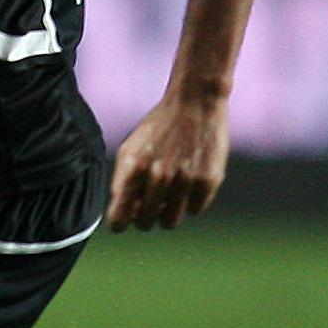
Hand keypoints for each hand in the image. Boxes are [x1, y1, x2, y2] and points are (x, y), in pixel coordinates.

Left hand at [105, 91, 229, 230]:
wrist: (194, 103)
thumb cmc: (158, 129)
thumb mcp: (131, 150)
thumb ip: (124, 182)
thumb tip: (124, 214)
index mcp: (132, 169)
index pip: (119, 218)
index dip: (121, 223)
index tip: (124, 220)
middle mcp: (157, 176)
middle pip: (145, 223)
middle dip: (144, 218)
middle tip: (149, 205)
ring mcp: (184, 180)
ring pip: (170, 222)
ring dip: (168, 214)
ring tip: (169, 196)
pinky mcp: (208, 180)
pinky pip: (195, 210)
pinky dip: (191, 202)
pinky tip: (190, 182)